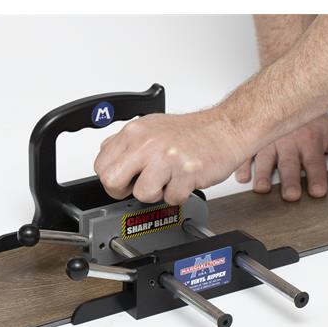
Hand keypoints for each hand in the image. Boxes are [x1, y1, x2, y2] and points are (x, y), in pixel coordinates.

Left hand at [94, 109, 246, 204]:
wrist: (226, 128)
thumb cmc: (192, 132)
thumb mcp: (151, 128)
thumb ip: (128, 145)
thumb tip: (110, 162)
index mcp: (134, 132)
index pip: (101, 164)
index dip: (111, 178)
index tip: (124, 180)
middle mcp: (146, 142)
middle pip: (111, 181)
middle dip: (124, 191)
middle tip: (140, 186)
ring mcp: (166, 157)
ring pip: (141, 194)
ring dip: (156, 194)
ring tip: (168, 181)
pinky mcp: (185, 172)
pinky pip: (171, 199)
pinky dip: (179, 195)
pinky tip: (184, 180)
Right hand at [235, 114, 327, 200]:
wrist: (289, 95)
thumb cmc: (313, 120)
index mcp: (310, 141)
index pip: (315, 163)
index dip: (316, 177)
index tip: (317, 191)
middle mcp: (288, 141)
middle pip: (289, 164)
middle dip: (289, 180)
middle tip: (291, 195)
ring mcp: (268, 141)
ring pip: (264, 159)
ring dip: (263, 175)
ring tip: (262, 189)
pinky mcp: (254, 142)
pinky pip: (245, 153)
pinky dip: (242, 165)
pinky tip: (242, 176)